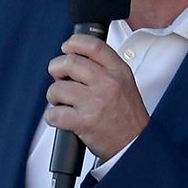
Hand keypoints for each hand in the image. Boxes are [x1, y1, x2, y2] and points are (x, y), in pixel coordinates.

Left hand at [45, 34, 149, 160]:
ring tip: (60, 101)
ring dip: (53, 95)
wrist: (135, 144)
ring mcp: (95, 102)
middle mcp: (107, 84)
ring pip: (58, 88)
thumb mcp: (125, 84)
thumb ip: (106, 69)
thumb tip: (77, 58)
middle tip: (58, 77)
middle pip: (69, 62)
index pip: (93, 46)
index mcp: (119, 72)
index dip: (74, 42)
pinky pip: (54, 114)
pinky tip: (60, 118)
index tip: (67, 47)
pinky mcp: (84, 122)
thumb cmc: (128, 117)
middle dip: (56, 68)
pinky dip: (52, 117)